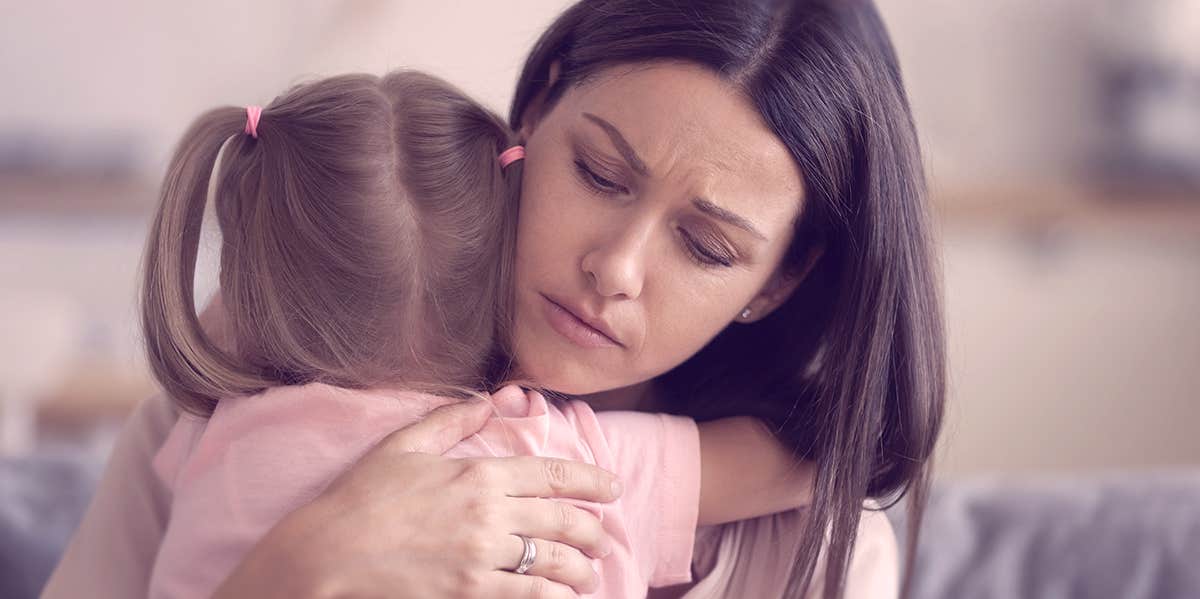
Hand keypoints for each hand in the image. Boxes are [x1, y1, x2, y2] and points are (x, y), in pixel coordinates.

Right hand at [213, 397, 622, 598]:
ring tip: (587, 576)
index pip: (554, 475)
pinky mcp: (471, 593)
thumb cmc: (361, 497)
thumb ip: (454, 419)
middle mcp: (489, 515)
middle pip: (564, 521)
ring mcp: (482, 558)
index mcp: (479, 473)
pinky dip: (552, 597)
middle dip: (593, 531)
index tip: (612, 488)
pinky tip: (560, 597)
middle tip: (602, 538)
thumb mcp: (405, 444)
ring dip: (580, 570)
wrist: (326, 554)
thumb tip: (493, 400)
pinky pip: (529, 597)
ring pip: (554, 564)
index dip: (592, 481)